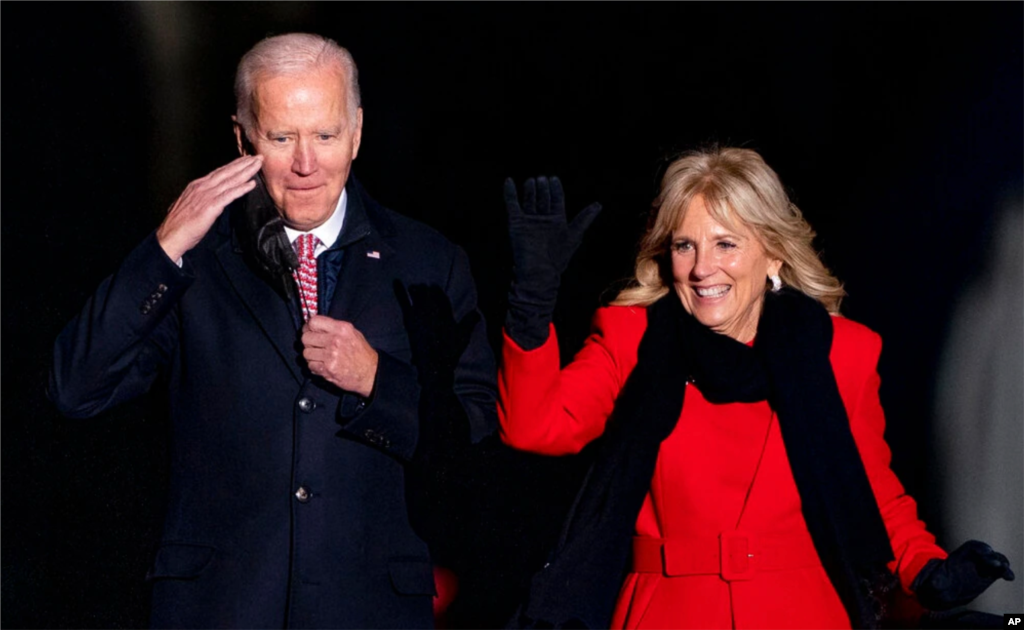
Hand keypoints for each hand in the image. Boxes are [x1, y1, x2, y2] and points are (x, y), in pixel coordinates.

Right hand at [156, 155, 263, 260]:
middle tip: (258, 157)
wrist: (171, 235)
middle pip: (227, 172)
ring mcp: (206, 195)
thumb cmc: (179, 224)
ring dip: (246, 171)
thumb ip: (201, 199)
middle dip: (244, 163)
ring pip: (230, 180)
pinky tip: (252, 184)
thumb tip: (209, 199)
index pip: (219, 172)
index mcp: (197, 185)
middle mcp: (202, 187)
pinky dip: (241, 188)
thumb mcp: (190, 205)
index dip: (234, 165)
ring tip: (258, 165)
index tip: (245, 159)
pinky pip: (230, 195)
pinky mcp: (211, 206)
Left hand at [301, 315, 378, 396]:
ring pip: (306, 353)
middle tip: (314, 345)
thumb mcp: (353, 333)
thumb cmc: (362, 353)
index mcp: (342, 328)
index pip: (314, 322)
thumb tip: (315, 325)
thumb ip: (334, 328)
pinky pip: (310, 365)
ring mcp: (330, 355)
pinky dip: (314, 366)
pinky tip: (323, 365)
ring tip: (320, 357)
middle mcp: (335, 340)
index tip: (309, 331)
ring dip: (311, 355)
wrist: (370, 373)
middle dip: (308, 342)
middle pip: (306, 337)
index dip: (308, 327)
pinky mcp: (327, 369)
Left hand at [394, 282, 479, 387]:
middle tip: (424, 286)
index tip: (434, 287)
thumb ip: (469, 322)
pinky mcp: (410, 324)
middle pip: (426, 294)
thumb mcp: (463, 336)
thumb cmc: (450, 351)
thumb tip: (477, 313)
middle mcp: (430, 313)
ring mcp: (418, 318)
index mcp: (443, 313)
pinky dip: (400, 294)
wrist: (434, 365)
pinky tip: (397, 286)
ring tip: (413, 287)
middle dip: (425, 290)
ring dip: (415, 291)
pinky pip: (405, 305)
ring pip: (416, 298)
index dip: (436, 290)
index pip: (439, 296)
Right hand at [504, 176, 600, 348]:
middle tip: (542, 178)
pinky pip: (512, 205)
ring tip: (532, 180)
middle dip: (542, 188)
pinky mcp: (516, 223)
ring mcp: (529, 221)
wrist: (538, 272)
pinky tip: (509, 181)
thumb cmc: (558, 256)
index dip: (555, 189)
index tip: (554, 178)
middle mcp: (543, 220)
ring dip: (530, 189)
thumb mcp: (574, 235)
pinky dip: (510, 193)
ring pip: (529, 200)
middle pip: (542, 198)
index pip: (556, 200)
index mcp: (557, 221)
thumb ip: (584, 219)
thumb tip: (599, 204)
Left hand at [912, 540, 1013, 609]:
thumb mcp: (935, 582)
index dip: (980, 548)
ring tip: (1006, 573)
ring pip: (994, 561)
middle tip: (998, 564)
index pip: (972, 547)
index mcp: (960, 556)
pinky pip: (999, 571)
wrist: (945, 589)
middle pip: (985, 553)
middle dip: (992, 557)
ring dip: (1001, 564)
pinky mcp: (989, 574)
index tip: (986, 553)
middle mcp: (973, 559)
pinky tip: (1009, 577)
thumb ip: (936, 582)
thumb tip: (934, 583)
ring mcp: (981, 566)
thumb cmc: (940, 583)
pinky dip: (1004, 572)